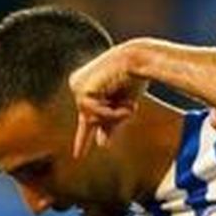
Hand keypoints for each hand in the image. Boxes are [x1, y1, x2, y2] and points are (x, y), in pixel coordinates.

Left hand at [70, 41, 150, 157]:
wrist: (138, 60)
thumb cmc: (133, 79)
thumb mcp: (122, 106)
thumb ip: (110, 124)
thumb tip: (102, 145)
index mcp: (86, 88)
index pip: (86, 120)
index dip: (83, 140)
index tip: (78, 156)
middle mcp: (77, 86)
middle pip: (93, 121)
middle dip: (115, 118)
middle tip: (131, 107)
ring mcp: (77, 87)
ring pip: (94, 119)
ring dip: (115, 115)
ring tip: (129, 103)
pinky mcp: (81, 90)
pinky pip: (96, 114)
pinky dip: (112, 112)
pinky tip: (124, 102)